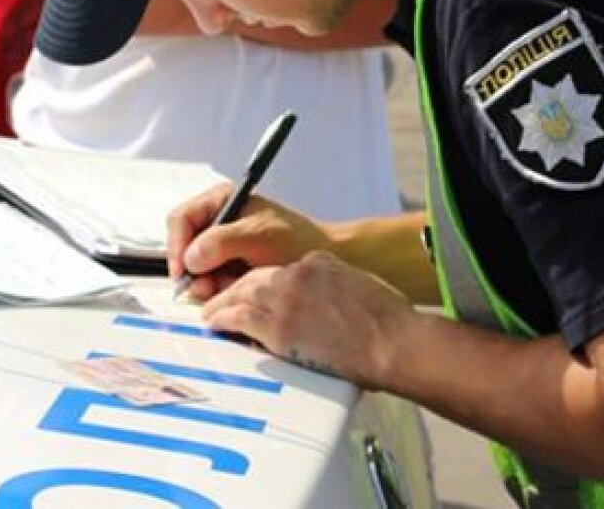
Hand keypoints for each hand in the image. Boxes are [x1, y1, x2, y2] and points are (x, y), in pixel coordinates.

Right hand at [166, 182, 331, 300]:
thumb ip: (221, 242)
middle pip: (184, 244)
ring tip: (225, 286)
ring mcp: (223, 244)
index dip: (177, 244)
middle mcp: (218, 221)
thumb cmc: (298, 240)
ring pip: (195, 266)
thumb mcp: (258, 236)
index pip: (182, 219)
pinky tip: (234, 287)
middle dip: (192, 268)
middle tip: (204, 286)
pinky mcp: (229, 265)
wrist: (322, 261)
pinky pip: (209, 278)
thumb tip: (192, 256)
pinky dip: (217, 287)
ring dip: (205, 280)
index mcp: (222, 201)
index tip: (182, 269)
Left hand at [201, 251, 417, 388]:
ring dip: (221, 303)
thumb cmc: (388, 322)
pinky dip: (222, 319)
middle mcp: (296, 274)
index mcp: (317, 262)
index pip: (278, 268)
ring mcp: (285, 300)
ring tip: (210, 311)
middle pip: (253, 277)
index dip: (261, 281)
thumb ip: (330, 287)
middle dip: (233, 287)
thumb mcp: (357, 285)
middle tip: (220, 295)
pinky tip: (214, 322)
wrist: (394, 342)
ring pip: (240, 295)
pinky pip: (239, 319)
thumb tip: (320, 303)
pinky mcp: (279, 328)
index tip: (251, 289)